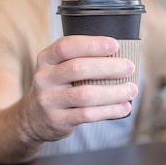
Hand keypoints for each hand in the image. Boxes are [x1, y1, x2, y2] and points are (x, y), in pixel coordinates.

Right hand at [20, 35, 137, 142]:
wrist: (33, 118)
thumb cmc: (58, 86)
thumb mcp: (58, 67)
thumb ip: (79, 58)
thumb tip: (121, 54)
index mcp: (46, 58)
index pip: (66, 46)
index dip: (92, 44)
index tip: (115, 45)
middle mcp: (44, 77)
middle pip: (78, 68)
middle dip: (108, 67)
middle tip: (130, 67)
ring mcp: (48, 100)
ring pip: (85, 94)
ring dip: (113, 92)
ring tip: (132, 90)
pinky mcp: (56, 120)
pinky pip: (87, 114)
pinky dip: (109, 110)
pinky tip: (124, 107)